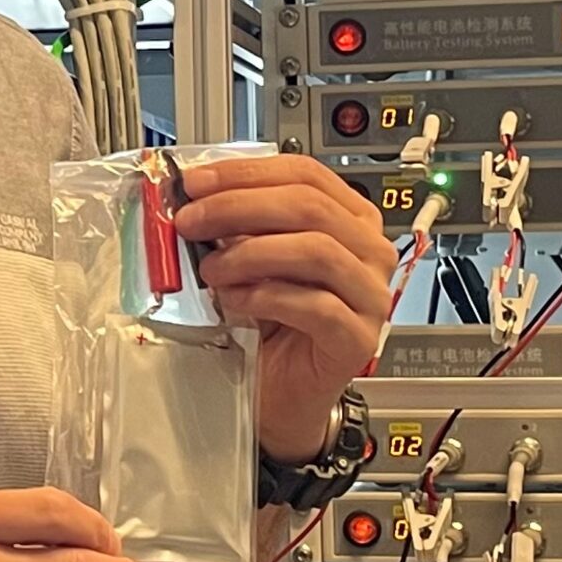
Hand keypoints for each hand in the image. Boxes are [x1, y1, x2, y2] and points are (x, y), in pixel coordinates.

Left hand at [174, 155, 396, 463]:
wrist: (278, 389)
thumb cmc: (269, 320)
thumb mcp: (250, 257)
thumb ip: (236, 223)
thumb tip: (194, 194)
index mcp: (349, 218)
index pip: (304, 173)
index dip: (246, 172)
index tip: (196, 181)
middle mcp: (369, 251)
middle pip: (309, 206)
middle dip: (238, 206)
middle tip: (192, 220)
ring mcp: (370, 295)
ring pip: (316, 251)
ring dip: (250, 253)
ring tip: (212, 269)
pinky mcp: (359, 339)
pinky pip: (316, 305)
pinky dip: (267, 297)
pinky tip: (237, 301)